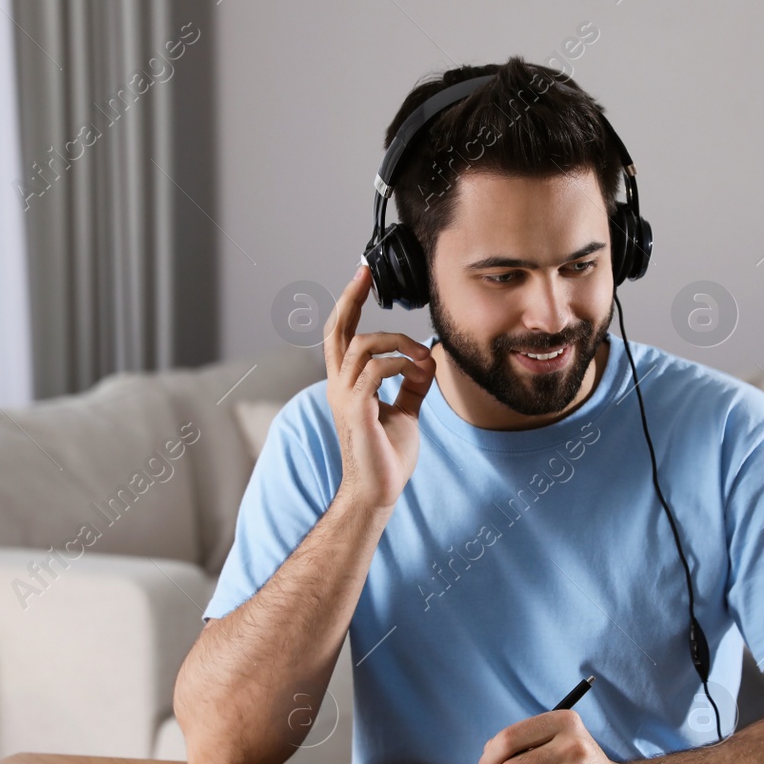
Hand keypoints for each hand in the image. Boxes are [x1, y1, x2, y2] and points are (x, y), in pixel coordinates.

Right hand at [323, 265, 437, 510]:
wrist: (379, 489)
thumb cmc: (387, 455)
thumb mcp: (405, 412)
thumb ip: (412, 385)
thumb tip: (426, 361)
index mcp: (347, 384)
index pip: (342, 335)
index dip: (348, 304)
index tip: (361, 277)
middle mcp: (339, 386)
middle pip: (336, 331)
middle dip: (349, 298)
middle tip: (364, 274)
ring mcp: (345, 396)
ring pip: (362, 346)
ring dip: (396, 342)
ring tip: (419, 356)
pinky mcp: (356, 409)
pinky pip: (374, 370)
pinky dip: (399, 364)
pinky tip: (415, 373)